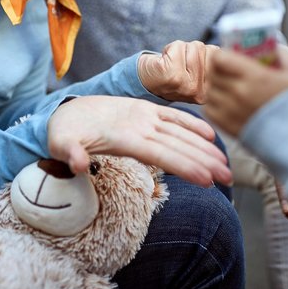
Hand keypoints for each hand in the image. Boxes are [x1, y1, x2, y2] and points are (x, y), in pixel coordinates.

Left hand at [47, 95, 231, 187]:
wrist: (66, 108)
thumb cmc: (64, 132)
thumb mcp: (59, 144)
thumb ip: (69, 153)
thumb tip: (76, 165)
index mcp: (123, 136)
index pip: (159, 153)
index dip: (184, 166)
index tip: (206, 180)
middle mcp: (138, 123)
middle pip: (177, 144)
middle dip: (204, 161)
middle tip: (228, 178)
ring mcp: (144, 115)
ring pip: (180, 132)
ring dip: (205, 148)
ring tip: (226, 166)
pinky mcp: (145, 110)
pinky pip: (173, 117)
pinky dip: (192, 124)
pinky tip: (211, 138)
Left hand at [137, 40, 216, 103]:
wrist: (144, 81)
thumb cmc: (172, 72)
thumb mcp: (198, 72)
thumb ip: (214, 64)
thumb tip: (227, 52)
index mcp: (209, 92)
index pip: (219, 57)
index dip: (204, 53)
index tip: (191, 64)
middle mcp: (200, 92)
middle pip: (206, 50)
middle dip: (191, 50)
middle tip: (180, 64)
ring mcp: (186, 84)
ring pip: (194, 46)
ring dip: (180, 49)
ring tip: (172, 62)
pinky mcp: (171, 75)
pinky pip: (178, 46)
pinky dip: (169, 48)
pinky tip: (164, 62)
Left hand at [205, 46, 287, 136]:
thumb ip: (284, 55)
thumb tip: (273, 45)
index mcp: (254, 76)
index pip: (220, 58)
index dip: (221, 55)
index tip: (227, 57)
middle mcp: (238, 92)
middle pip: (213, 73)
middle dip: (218, 69)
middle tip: (226, 71)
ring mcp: (230, 109)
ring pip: (210, 90)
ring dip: (216, 86)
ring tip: (227, 88)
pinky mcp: (226, 125)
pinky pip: (209, 109)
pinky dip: (214, 104)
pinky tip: (225, 102)